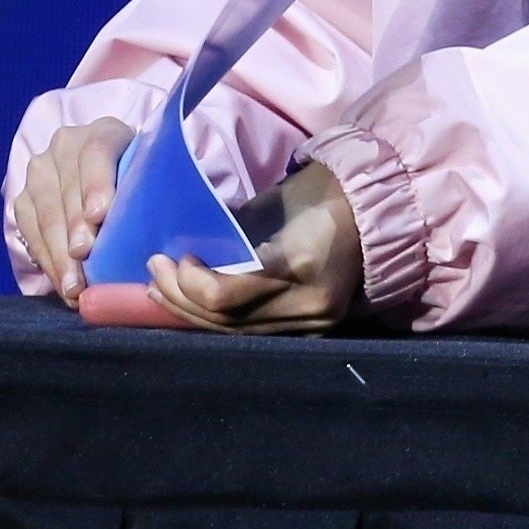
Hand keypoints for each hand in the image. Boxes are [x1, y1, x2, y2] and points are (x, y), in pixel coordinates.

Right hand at [11, 117, 132, 303]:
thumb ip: (149, 187)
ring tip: (73, 284)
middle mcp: (65, 147)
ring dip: (59, 254)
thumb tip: (165, 225)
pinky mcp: (24, 200)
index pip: (97, 152)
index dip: (96, 184)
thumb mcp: (148, 171)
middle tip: (83, 258)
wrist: (103, 173)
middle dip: (75, 229)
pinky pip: (30, 233)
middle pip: (67, 190)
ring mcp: (40, 173)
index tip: (99, 216)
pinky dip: (47, 260)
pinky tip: (61, 281)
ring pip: (45, 215)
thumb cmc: (137, 177)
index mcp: (103, 132)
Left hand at [145, 156, 361, 334]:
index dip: (187, 282)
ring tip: (164, 290)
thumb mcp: (267, 208)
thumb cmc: (315, 195)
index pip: (223, 294)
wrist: (373, 209)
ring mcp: (315, 322)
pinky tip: (196, 307)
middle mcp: (309, 303)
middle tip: (155, 272)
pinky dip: (221, 321)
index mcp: (299, 263)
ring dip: (193, 313)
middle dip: (181, 297)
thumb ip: (229, 239)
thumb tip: (184, 256)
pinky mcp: (316, 331)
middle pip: (224, 320)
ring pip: (235, 333)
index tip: (174, 256)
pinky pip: (254, 333)